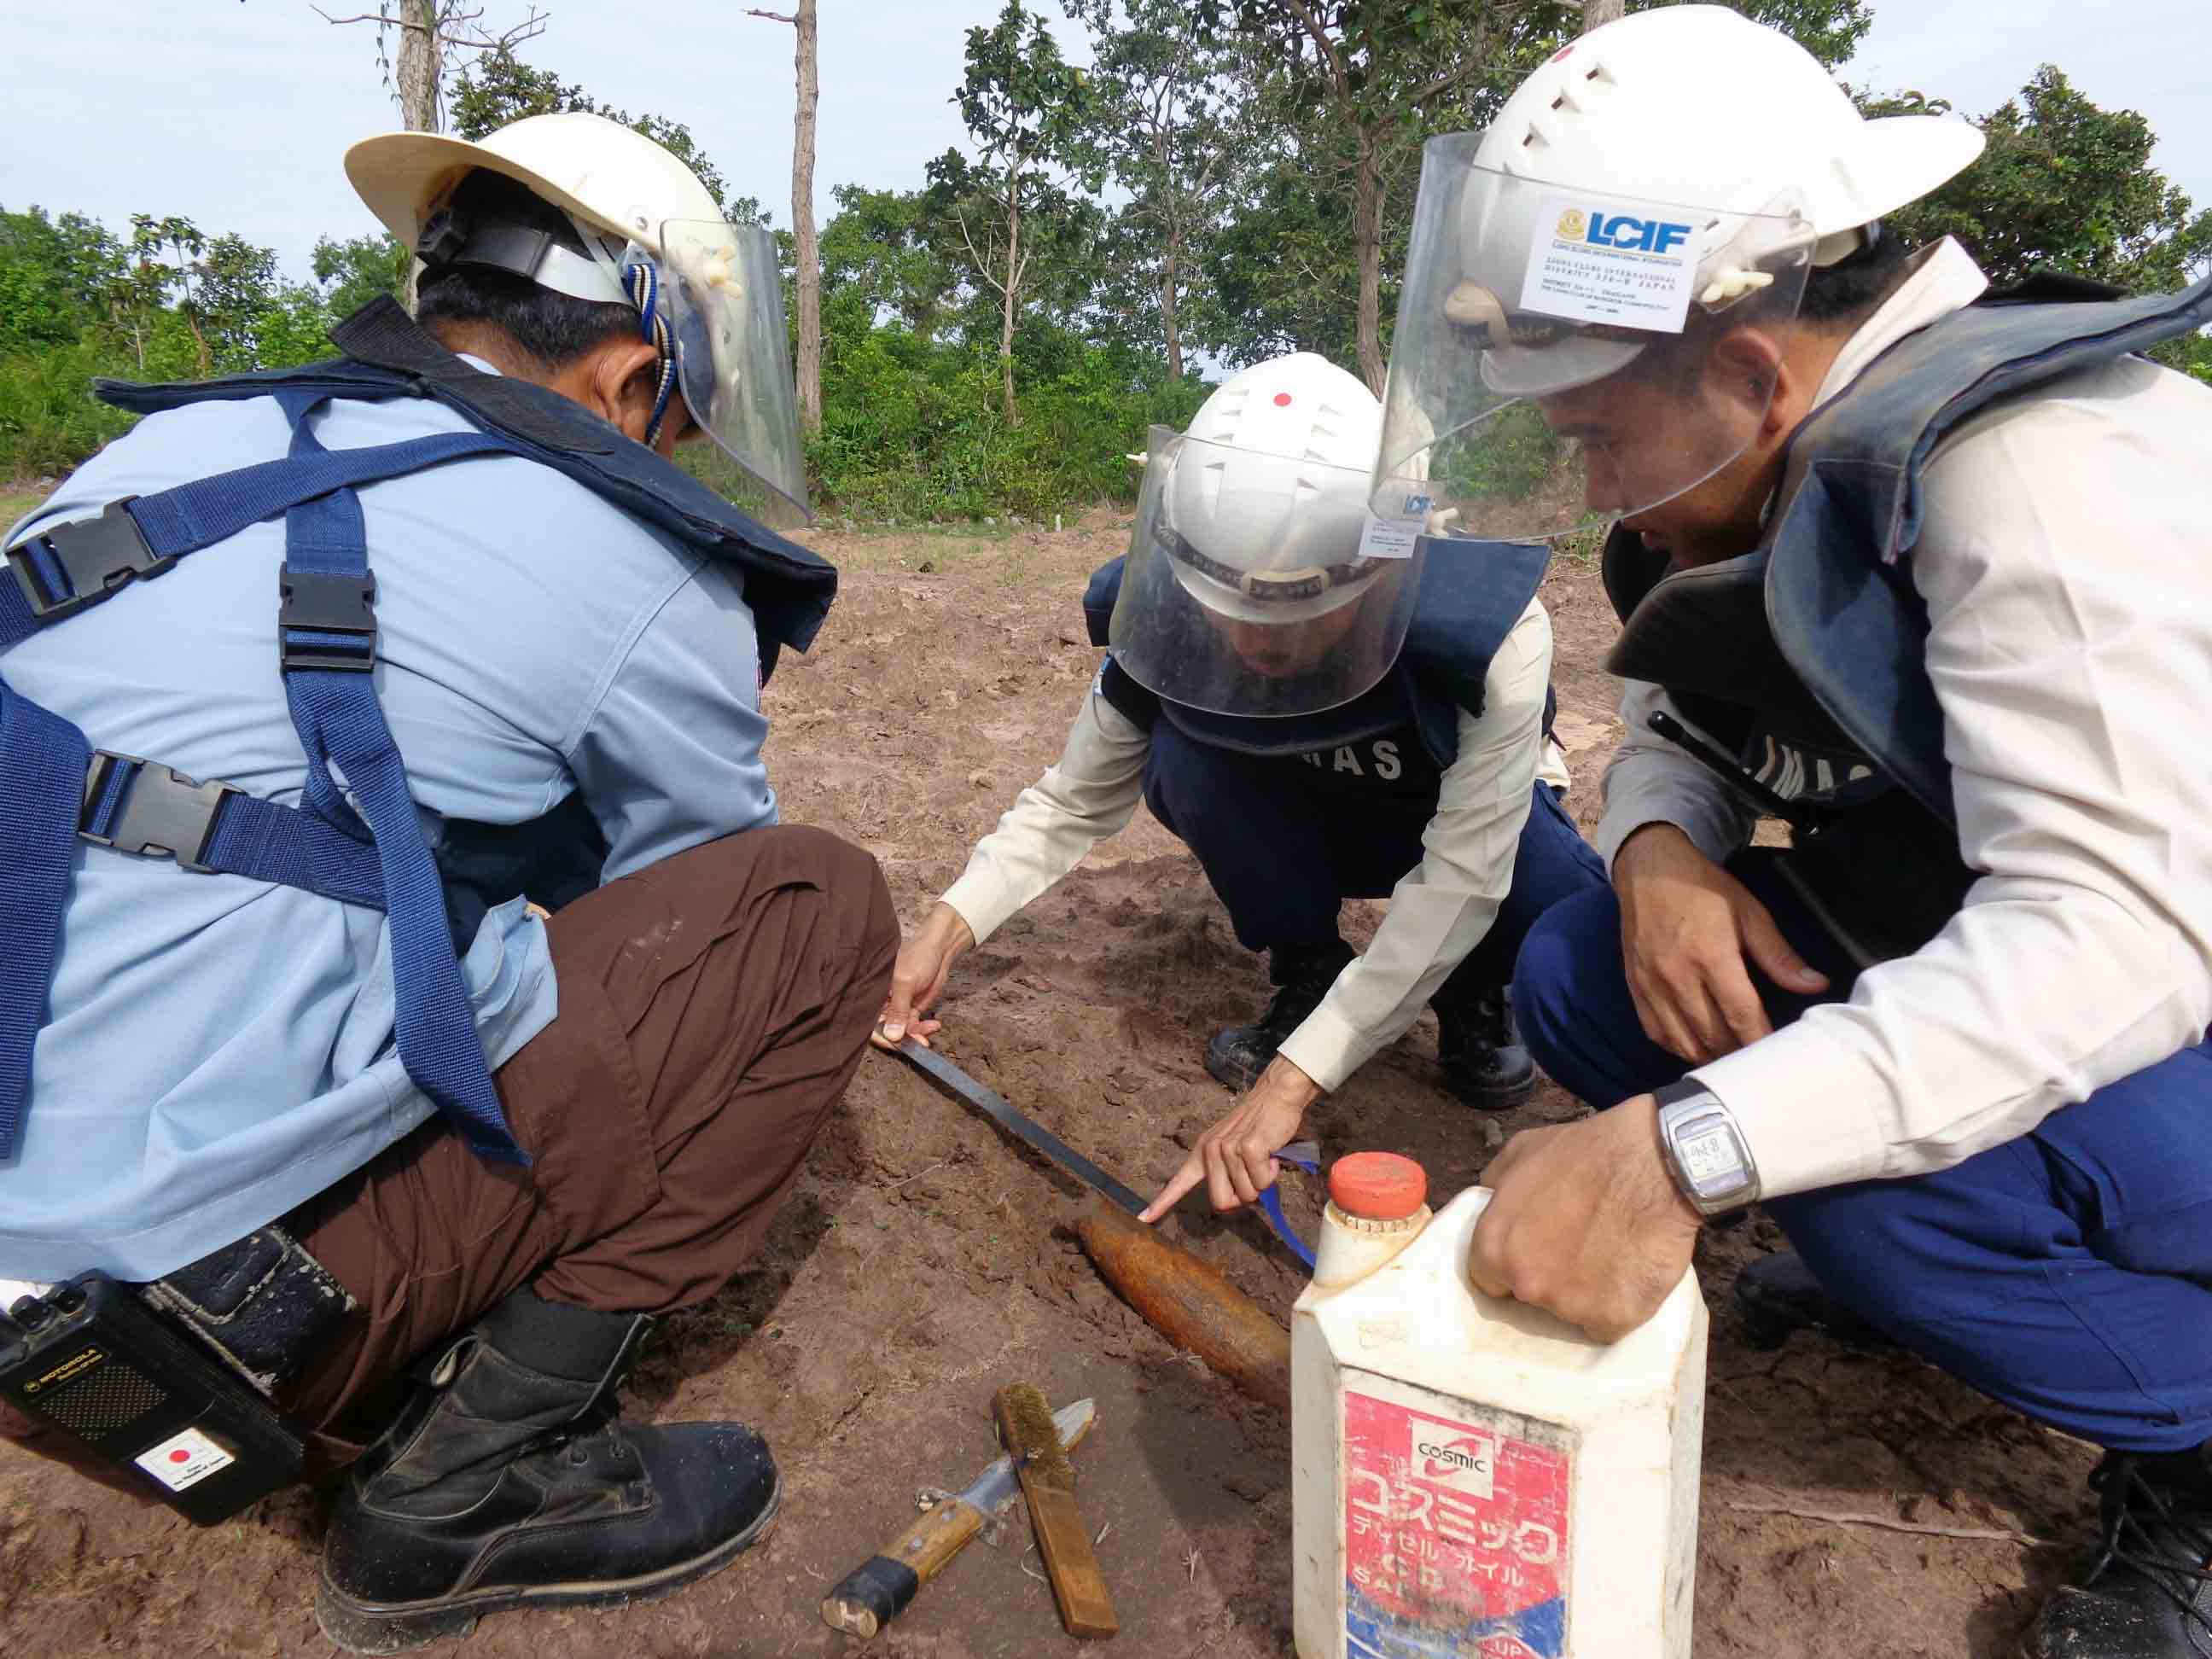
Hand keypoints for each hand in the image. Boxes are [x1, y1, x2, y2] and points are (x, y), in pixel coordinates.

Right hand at [873, 902, 974, 1049]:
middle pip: (886, 1030)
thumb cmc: (918, 956)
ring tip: (928, 1034)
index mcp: (873, 994)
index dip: (880, 1035)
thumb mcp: (905, 982)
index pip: (870, 1022)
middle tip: (916, 1043)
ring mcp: (898, 1007)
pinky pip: (914, 1025)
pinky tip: (934, 1025)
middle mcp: (883, 1003)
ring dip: (915, 1035)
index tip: (894, 1043)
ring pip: (901, 1030)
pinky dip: (923, 1029)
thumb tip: (892, 1035)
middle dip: (901, 1039)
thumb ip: (898, 1010)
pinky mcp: (911, 1008)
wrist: (940, 949)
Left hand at [1140, 1056, 1320, 1219]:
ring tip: (1263, 1159)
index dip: (1161, 1204)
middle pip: (1221, 1203)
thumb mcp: (1232, 1147)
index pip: (1178, 1183)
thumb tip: (1232, 1203)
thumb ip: (1226, 1173)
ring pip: (1247, 1195)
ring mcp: (1227, 1148)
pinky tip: (1272, 1155)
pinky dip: (1272, 1174)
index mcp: (1202, 1152)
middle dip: (1242, 1199)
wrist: (1275, 1094)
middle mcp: (1210, 1150)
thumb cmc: (1257, 1126)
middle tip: (1252, 1177)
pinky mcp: (1248, 1148)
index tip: (1143, 1219)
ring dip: (1261, 1182)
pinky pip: (1262, 1183)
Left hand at [1466, 1096, 1702, 1341]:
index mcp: (1495, 1247)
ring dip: (1586, 1292)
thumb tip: (1489, 1204)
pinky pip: (1609, 1324)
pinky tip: (1629, 1275)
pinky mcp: (1613, 1318)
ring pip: (1572, 1311)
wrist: (1652, 1165)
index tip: (1534, 1254)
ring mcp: (1570, 1306)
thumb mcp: (1520, 1152)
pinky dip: (1619, 1307)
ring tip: (1610, 1254)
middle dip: (1549, 1277)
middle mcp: (1527, 1283)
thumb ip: (1495, 1188)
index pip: (1491, 1281)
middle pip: (1532, 1296)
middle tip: (1577, 1248)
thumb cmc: (1586, 1152)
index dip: (1513, 1266)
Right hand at [1614, 824, 1826, 1062]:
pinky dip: (1680, 1048)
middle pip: (1713, 1035)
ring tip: (1733, 1058)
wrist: (1648, 870)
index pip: (1741, 1014)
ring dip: (1711, 1057)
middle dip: (1739, 1054)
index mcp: (1711, 956)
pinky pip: (1658, 1034)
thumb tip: (1816, 985)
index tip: (1777, 1056)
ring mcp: (1652, 986)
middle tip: (1760, 1060)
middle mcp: (1677, 977)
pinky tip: (1699, 1047)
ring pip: (1683, 1043)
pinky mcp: (1635, 989)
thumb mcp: (1749, 913)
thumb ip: (1779, 955)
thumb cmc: (1703, 890)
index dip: (1761, 1041)